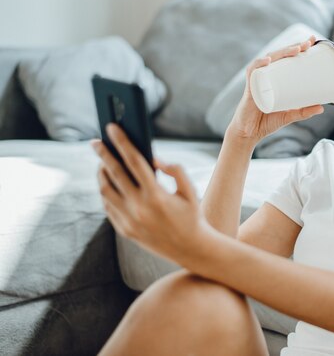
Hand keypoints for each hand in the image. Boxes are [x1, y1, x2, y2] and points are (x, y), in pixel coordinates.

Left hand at [91, 124, 212, 262]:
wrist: (190, 249)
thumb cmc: (192, 216)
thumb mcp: (189, 190)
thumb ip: (175, 170)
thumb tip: (154, 159)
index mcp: (156, 195)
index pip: (134, 161)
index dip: (122, 142)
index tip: (112, 128)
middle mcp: (139, 208)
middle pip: (114, 173)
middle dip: (103, 154)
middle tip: (95, 142)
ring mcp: (129, 220)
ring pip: (106, 190)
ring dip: (102, 173)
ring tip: (102, 162)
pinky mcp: (124, 230)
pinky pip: (108, 206)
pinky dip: (106, 192)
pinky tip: (108, 183)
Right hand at [227, 35, 324, 143]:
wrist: (249, 133)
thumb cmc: (266, 122)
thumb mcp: (289, 115)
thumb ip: (304, 112)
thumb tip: (322, 108)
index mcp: (274, 78)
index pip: (286, 58)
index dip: (297, 47)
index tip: (312, 42)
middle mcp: (266, 76)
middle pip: (279, 56)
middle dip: (293, 46)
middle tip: (307, 43)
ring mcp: (257, 80)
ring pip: (268, 60)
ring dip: (281, 52)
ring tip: (295, 50)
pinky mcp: (250, 88)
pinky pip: (252, 72)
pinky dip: (259, 64)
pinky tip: (268, 61)